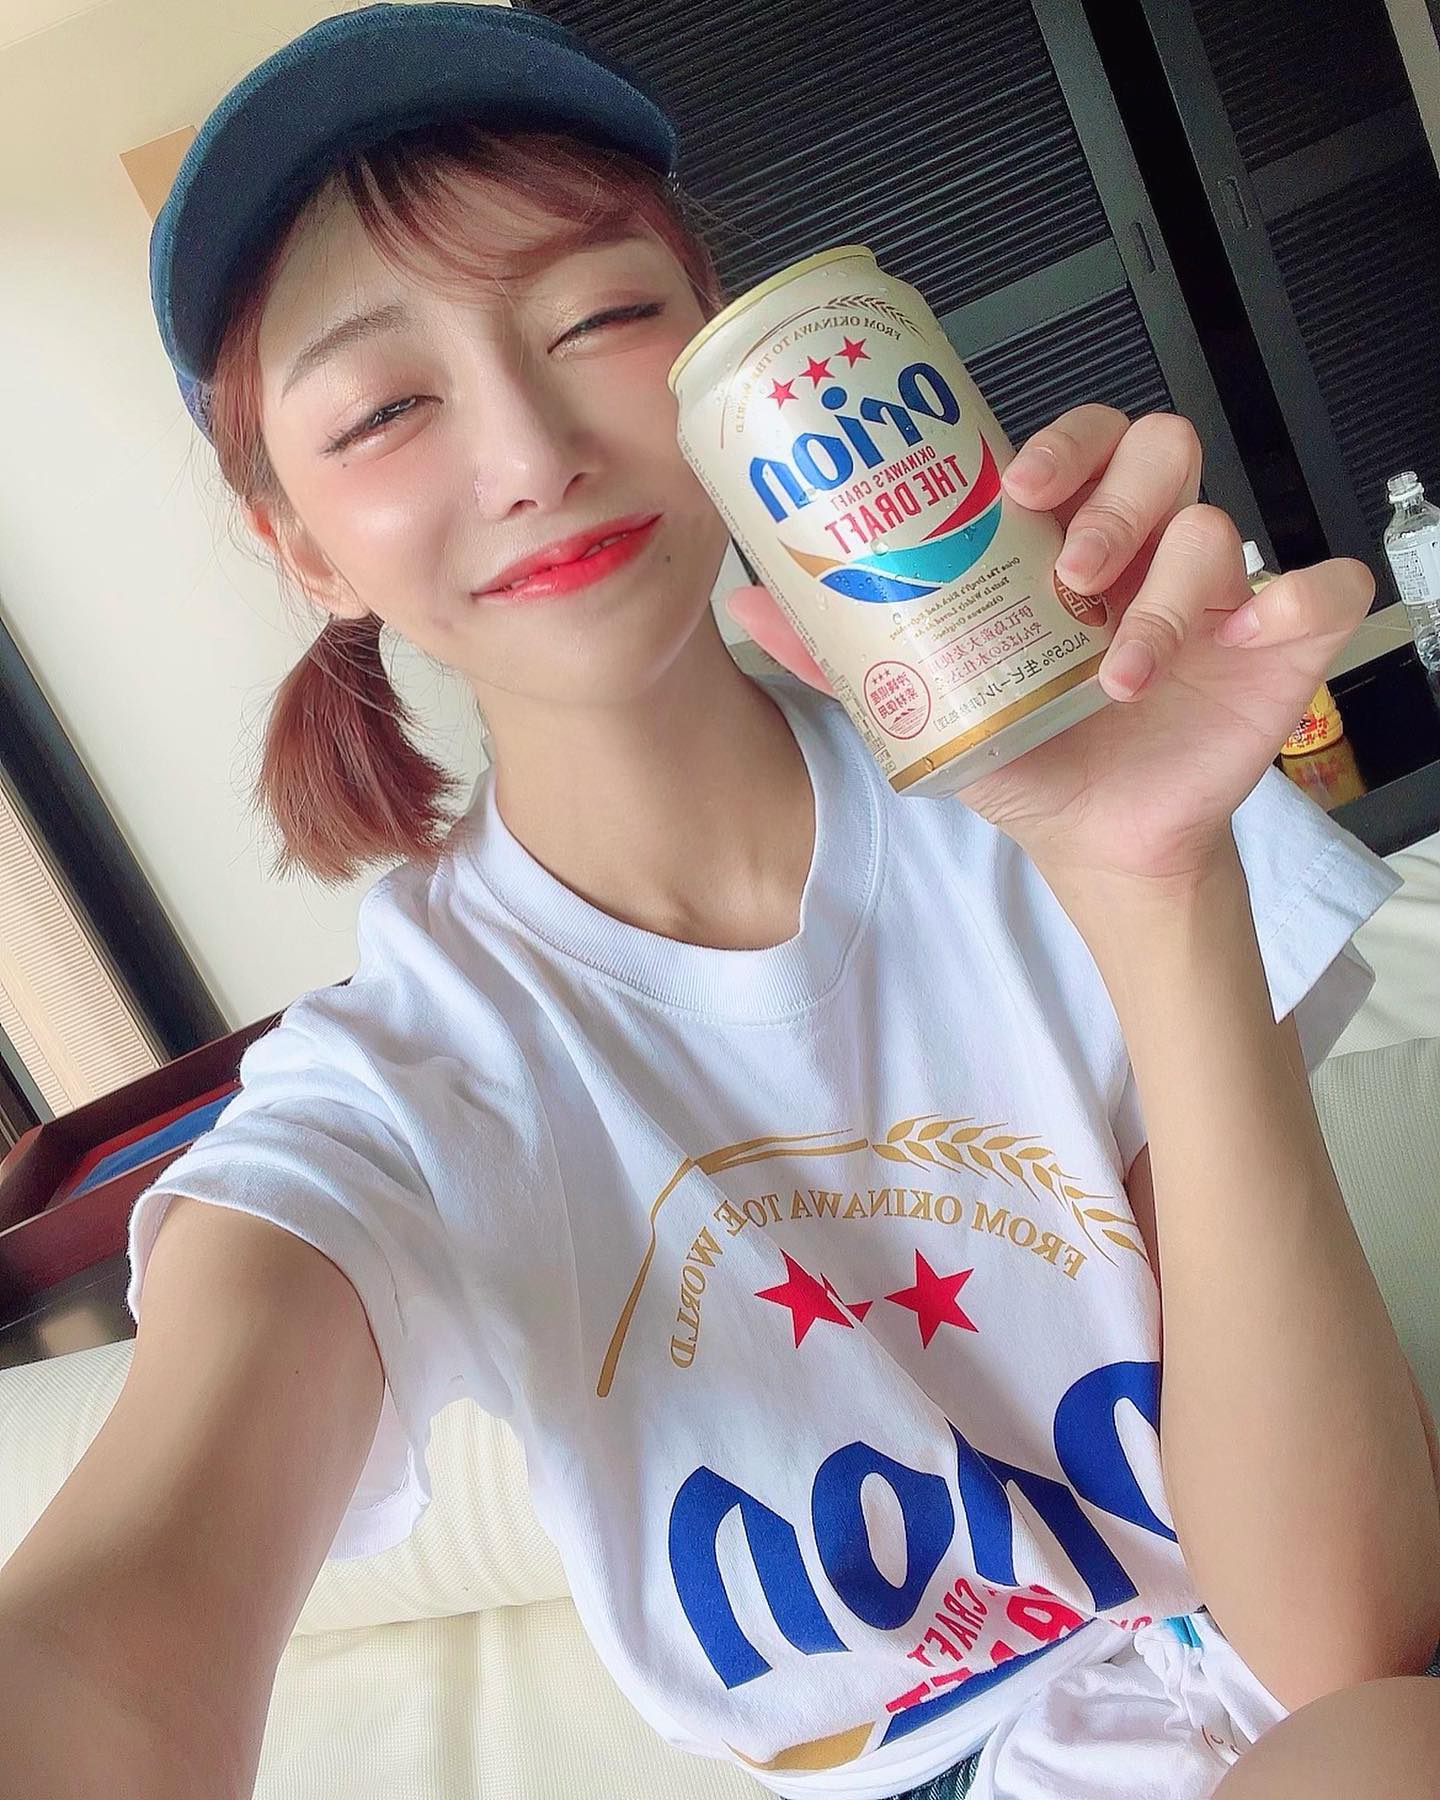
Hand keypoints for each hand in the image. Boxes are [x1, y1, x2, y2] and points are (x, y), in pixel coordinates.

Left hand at [725, 405, 1373, 887]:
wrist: (1090, 837)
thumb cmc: (1021, 751)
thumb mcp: (928, 704)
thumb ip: (843, 654)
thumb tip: (747, 602)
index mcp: (1064, 538)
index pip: (1077, 443)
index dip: (1059, 442)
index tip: (1021, 484)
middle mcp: (1142, 546)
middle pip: (1157, 451)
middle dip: (1116, 503)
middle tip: (1075, 574)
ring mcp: (1216, 587)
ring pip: (1217, 524)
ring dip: (1169, 593)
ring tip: (1121, 671)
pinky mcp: (1279, 638)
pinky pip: (1319, 588)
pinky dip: (1293, 603)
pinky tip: (1246, 638)